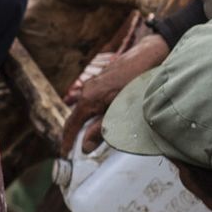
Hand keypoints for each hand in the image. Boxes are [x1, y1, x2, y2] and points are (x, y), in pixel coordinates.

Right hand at [63, 34, 167, 151]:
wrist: (147, 57)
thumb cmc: (136, 84)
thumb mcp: (119, 112)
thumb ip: (100, 130)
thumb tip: (84, 147)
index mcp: (88, 100)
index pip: (71, 125)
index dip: (67, 141)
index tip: (64, 154)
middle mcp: (87, 90)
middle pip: (75, 116)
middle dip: (72, 133)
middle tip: (72, 149)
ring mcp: (94, 84)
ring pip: (84, 108)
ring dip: (84, 123)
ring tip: (86, 136)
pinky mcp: (102, 80)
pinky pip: (92, 100)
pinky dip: (92, 112)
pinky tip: (100, 117)